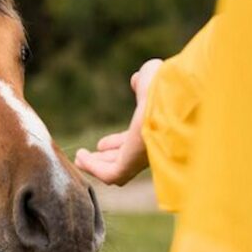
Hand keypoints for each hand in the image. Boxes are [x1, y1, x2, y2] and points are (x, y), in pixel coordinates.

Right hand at [75, 59, 162, 185]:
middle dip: (106, 158)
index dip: (117, 144)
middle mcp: (151, 148)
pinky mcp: (132, 165)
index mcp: (156, 129)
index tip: (101, 144)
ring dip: (96, 166)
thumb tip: (137, 79)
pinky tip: (80, 157)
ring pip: (117, 170)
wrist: (173, 99)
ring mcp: (141, 158)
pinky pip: (109, 174)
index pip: (135, 143)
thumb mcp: (152, 78)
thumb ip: (143, 80)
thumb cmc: (166, 87)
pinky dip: (92, 167)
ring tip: (78, 159)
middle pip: (126, 159)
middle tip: (89, 154)